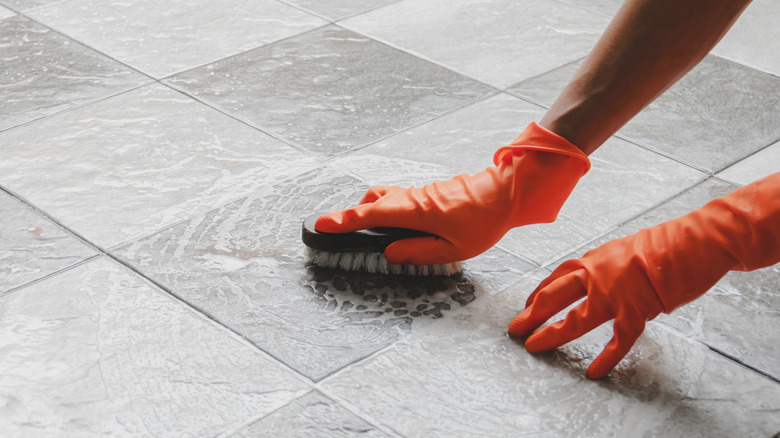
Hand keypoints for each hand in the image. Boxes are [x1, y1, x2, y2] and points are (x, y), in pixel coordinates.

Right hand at [316, 123, 590, 264]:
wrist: (506, 192)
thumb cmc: (484, 221)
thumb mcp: (454, 249)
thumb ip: (419, 252)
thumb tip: (390, 252)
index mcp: (416, 212)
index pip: (371, 216)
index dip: (344, 221)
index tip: (320, 224)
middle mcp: (412, 198)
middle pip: (372, 203)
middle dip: (351, 216)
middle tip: (335, 231)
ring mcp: (419, 193)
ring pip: (384, 198)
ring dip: (370, 212)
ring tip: (366, 234)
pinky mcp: (427, 193)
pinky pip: (398, 199)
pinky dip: (386, 210)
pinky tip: (395, 228)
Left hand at [508, 172, 779, 377]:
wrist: (695, 242)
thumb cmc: (666, 243)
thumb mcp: (625, 248)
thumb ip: (607, 265)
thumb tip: (596, 276)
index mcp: (595, 258)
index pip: (557, 277)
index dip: (538, 292)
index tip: (527, 305)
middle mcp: (598, 275)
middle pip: (555, 296)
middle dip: (532, 314)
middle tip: (514, 328)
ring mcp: (616, 294)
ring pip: (576, 319)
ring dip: (553, 334)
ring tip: (535, 347)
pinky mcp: (638, 310)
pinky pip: (618, 340)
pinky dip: (607, 357)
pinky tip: (594, 371)